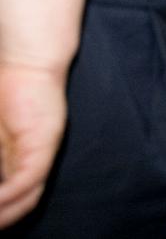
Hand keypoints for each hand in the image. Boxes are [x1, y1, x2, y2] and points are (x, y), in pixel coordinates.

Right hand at [0, 65, 67, 227]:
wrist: (28, 63)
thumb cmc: (6, 92)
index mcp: (17, 158)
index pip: (11, 193)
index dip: (0, 211)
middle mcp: (32, 160)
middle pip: (20, 201)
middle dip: (2, 218)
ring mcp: (40, 153)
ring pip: (27, 196)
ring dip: (6, 214)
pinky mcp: (44, 144)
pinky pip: (30, 179)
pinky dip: (11, 196)